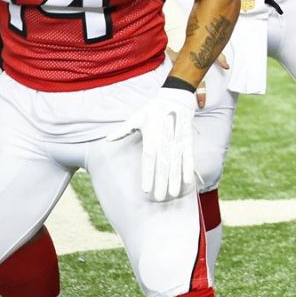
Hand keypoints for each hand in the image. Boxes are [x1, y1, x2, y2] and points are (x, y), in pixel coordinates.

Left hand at [106, 86, 196, 201]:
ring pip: (176, 165)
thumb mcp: (135, 118)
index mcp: (151, 138)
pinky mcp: (187, 141)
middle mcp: (165, 142)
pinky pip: (189, 157)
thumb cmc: (153, 109)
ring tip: (174, 194)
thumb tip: (107, 140)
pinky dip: (189, 169)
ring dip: (175, 180)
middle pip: (163, 167)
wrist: (175, 98)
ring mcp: (178, 142)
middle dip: (162, 183)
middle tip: (160, 198)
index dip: (147, 176)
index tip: (145, 190)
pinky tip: (188, 181)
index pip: (148, 161)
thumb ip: (122, 131)